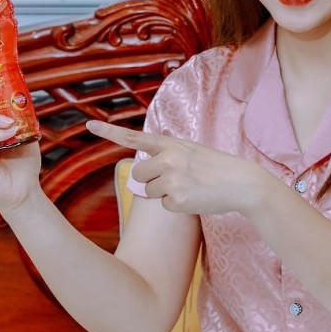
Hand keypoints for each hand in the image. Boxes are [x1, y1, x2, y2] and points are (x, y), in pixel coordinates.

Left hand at [86, 120, 268, 215]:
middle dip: (151, 180)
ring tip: (189, 187)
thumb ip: (167, 155)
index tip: (89, 126)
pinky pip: (163, 205)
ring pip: (149, 192)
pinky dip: (176, 205)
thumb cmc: (216, 167)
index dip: (109, 132)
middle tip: (176, 179)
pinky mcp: (176, 200)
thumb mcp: (191, 151)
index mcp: (171, 144)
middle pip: (138, 175)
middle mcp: (167, 159)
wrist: (241, 182)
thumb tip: (141, 176)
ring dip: (164, 193)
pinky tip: (194, 197)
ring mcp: (171, 180)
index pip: (134, 138)